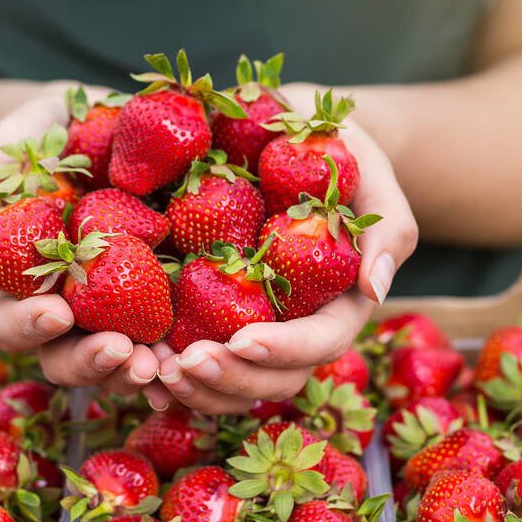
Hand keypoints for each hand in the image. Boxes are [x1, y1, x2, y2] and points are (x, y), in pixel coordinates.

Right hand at [0, 82, 158, 392]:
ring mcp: (112, 307)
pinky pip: (167, 333)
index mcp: (13, 288)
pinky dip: (178, 351)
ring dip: (135, 371)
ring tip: (159, 366)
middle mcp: (63, 310)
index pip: (10, 323)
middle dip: (90, 361)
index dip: (29, 326)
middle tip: (120, 351)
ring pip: (117, 359)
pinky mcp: (159, 294)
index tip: (56, 312)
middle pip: (65, 357)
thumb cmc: (29, 142)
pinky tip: (194, 355)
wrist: (94, 121)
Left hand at [143, 84, 417, 413]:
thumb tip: (376, 288)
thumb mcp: (368, 170)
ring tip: (153, 370)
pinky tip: (134, 366)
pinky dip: (165, 373)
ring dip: (193, 390)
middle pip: (272, 379)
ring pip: (232, 386)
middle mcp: (293, 326)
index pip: (320, 342)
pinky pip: (192, 360)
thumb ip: (387, 227)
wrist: (281, 132)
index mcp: (337, 302)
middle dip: (230, 381)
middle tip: (183, 364)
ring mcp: (251, 326)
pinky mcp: (209, 315)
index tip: (243, 340)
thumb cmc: (333, 149)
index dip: (285, 350)